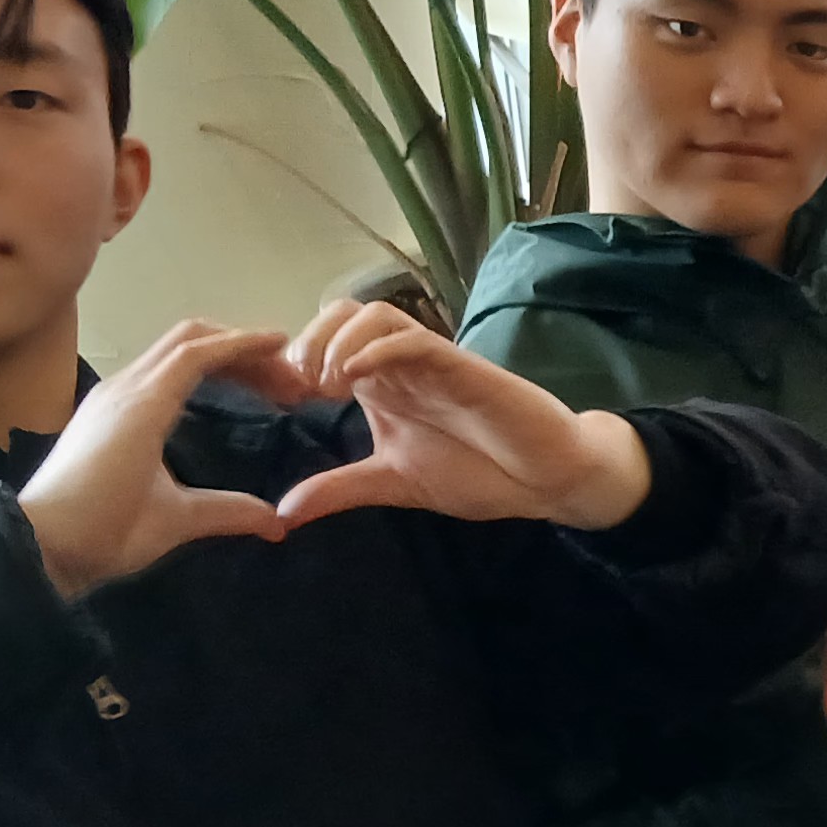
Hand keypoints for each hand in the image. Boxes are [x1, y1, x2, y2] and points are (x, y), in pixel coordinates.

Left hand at [17, 319, 298, 596]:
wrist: (36, 544)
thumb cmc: (105, 527)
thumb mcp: (175, 520)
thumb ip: (230, 511)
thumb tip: (280, 523)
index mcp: (145, 403)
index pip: (201, 352)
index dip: (247, 344)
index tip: (286, 346)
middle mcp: (125, 387)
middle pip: (186, 339)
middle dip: (236, 347)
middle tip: (278, 376)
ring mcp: (108, 396)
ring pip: (167, 352)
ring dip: (213, 356)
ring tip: (253, 382)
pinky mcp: (100, 412)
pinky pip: (152, 371)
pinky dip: (189, 370)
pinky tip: (207, 398)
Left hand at [271, 298, 652, 533]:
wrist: (544, 479)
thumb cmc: (479, 473)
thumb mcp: (394, 483)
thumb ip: (340, 489)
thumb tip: (282, 513)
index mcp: (381, 383)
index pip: (326, 340)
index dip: (294, 359)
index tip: (282, 401)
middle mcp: (400, 363)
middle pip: (341, 313)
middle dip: (308, 340)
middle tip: (298, 387)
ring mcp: (430, 361)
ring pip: (373, 314)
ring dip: (338, 340)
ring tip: (327, 383)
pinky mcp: (460, 366)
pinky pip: (413, 338)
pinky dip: (376, 349)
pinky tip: (356, 380)